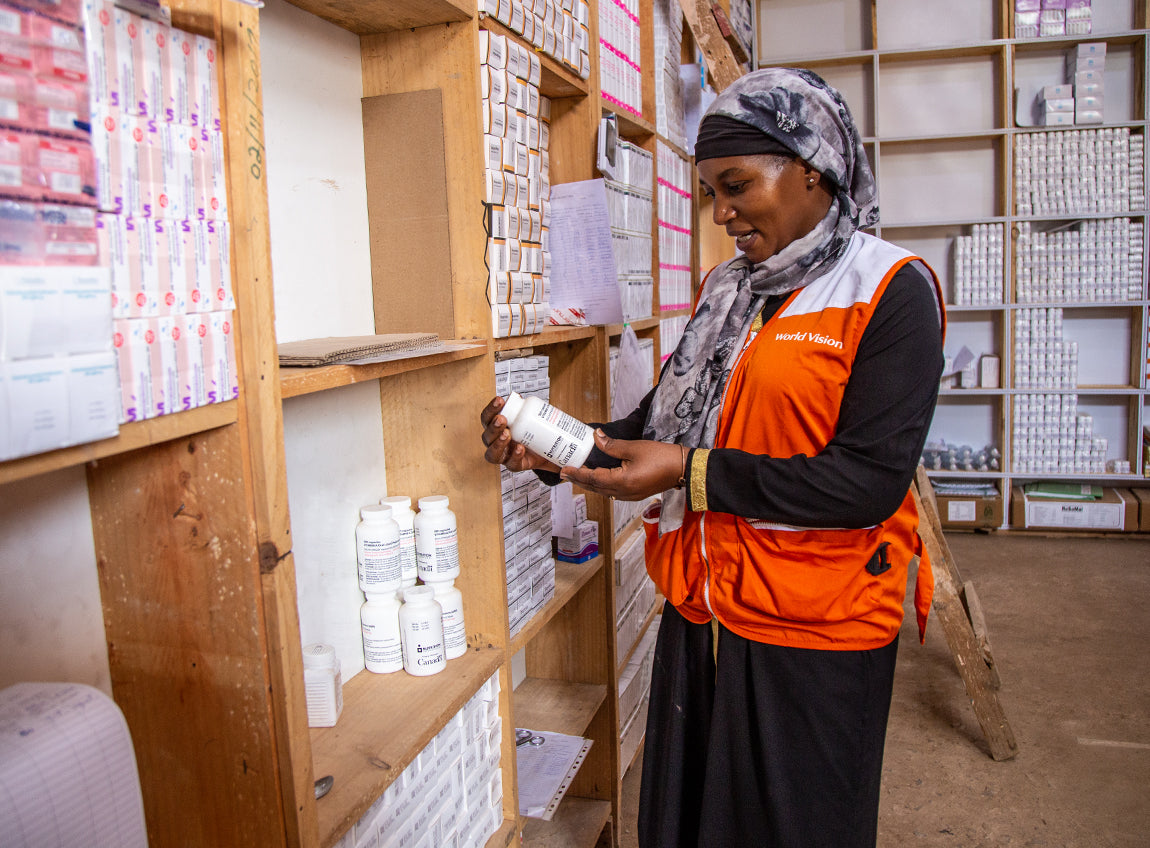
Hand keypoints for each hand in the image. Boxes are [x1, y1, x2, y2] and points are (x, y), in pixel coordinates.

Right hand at [479, 396, 561, 473]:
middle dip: (493, 427)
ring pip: (493, 454)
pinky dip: (515, 456)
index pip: (487, 418)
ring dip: (498, 444)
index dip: (490, 409)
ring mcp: (504, 455)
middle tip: (502, 419)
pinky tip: (520, 448)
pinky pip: (511, 464)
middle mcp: (495, 442)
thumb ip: (522, 407)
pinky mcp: (515, 465)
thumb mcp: (528, 415)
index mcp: (495, 427)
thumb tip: (518, 398)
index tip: (499, 400)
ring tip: (507, 434)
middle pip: (487, 436)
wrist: (548, 447)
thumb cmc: (532, 429)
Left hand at [560, 430, 683, 500]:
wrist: (683, 468)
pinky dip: (601, 486)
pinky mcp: (635, 494)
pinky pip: (612, 492)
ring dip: (590, 484)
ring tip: (577, 476)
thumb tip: (596, 437)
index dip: (578, 474)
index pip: (594, 479)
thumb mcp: (635, 448)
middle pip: (596, 488)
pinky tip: (597, 480)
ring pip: (603, 492)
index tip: (565, 469)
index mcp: (622, 482)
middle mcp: (624, 493)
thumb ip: (612, 445)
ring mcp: (630, 496)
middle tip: (565, 473)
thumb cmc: (662, 457)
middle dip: (580, 480)